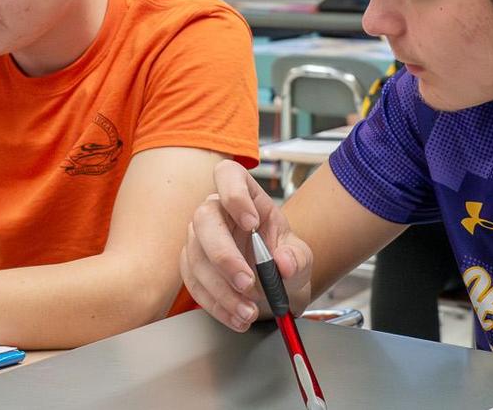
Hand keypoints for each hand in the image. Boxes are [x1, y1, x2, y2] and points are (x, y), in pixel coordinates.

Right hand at [180, 160, 313, 331]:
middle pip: (205, 218)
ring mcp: (200, 239)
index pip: (228, 174)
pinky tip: (236, 317)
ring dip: (222, 290)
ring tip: (248, 310)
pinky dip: (216, 305)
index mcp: (247, 197)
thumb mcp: (301, 259)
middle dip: (224, 255)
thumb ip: (296, 259)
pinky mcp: (191, 266)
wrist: (276, 291)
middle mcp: (218, 213)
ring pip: (197, 257)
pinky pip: (194, 284)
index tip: (251, 223)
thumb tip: (284, 263)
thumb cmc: (285, 263)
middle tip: (247, 283)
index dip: (234, 194)